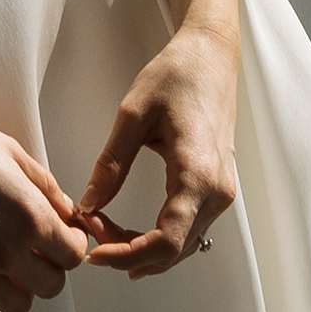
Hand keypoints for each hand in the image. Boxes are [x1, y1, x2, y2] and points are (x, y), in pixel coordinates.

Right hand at [0, 86, 92, 311]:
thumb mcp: (11, 151)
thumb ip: (46, 187)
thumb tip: (66, 211)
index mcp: (28, 215)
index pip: (71, 254)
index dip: (73, 244)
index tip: (67, 237)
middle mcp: (4, 249)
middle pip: (50, 285)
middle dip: (53, 268)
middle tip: (43, 251)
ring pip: (17, 306)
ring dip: (25, 292)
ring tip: (20, 274)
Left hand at [77, 19, 238, 276]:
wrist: (210, 55)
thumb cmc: (176, 75)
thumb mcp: (133, 114)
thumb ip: (111, 164)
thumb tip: (88, 204)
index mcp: (197, 174)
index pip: (166, 242)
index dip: (128, 256)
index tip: (94, 253)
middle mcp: (217, 192)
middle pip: (174, 250)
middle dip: (129, 252)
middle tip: (91, 232)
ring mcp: (222, 192)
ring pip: (184, 245)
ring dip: (144, 248)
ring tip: (105, 229)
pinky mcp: (218, 187)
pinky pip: (190, 229)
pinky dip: (161, 237)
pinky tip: (133, 233)